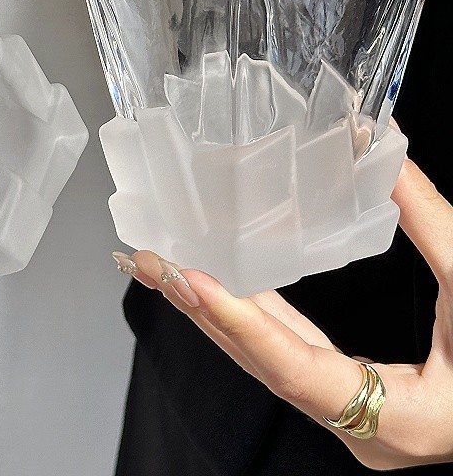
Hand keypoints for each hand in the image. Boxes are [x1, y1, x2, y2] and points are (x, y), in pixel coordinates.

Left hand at [119, 158, 452, 469]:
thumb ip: (431, 220)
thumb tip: (379, 144)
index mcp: (398, 420)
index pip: (297, 370)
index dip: (241, 323)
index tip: (189, 278)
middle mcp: (360, 427)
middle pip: (263, 363)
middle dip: (201, 308)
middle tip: (148, 261)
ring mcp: (352, 416)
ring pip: (267, 361)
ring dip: (214, 312)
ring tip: (163, 268)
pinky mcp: (351, 395)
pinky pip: (286, 354)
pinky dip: (249, 318)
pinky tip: (217, 286)